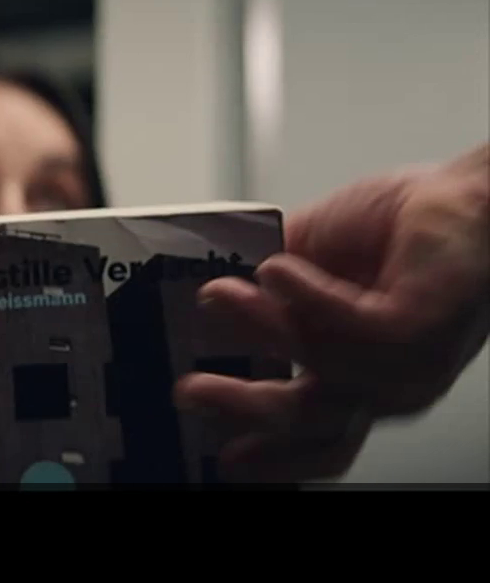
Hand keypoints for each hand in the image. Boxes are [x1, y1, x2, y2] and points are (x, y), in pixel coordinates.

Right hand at [176, 143, 489, 482]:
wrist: (471, 193)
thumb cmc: (408, 227)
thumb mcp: (305, 264)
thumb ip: (262, 290)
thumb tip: (200, 292)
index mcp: (358, 378)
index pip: (313, 442)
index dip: (266, 458)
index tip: (218, 456)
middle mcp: (386, 385)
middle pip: (310, 426)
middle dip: (240, 409)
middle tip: (190, 389)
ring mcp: (408, 364)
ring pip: (323, 377)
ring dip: (260, 332)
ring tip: (221, 294)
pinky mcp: (423, 328)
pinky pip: (352, 329)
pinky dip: (305, 299)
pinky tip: (279, 270)